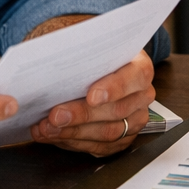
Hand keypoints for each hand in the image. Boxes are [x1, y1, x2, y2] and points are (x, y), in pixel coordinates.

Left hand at [32, 50, 155, 156]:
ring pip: (107, 132)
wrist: (94, 69)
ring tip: (46, 128)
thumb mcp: (86, 42)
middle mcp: (141, 95)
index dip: (114, 87)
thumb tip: (53, 49)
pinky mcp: (122, 138)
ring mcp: (134, 119)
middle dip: (82, 114)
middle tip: (55, 116)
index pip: (136, 77)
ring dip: (72, 132)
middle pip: (117, 110)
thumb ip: (76, 45)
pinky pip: (99, 147)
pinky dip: (72, 142)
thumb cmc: (92, 56)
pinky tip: (52, 135)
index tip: (91, 96)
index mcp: (140, 67)